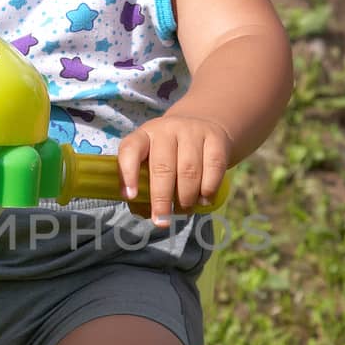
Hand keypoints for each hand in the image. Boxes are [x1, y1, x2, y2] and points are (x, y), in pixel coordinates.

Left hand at [117, 112, 232, 227]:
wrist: (204, 123)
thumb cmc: (171, 152)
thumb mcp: (152, 161)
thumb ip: (143, 186)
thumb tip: (144, 212)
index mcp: (144, 135)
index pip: (130, 149)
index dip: (128, 173)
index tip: (130, 196)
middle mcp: (167, 129)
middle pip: (163, 167)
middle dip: (161, 199)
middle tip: (162, 220)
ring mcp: (193, 131)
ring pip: (189, 170)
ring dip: (186, 198)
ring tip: (184, 210)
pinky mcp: (216, 138)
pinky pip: (213, 168)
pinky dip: (208, 189)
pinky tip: (203, 200)